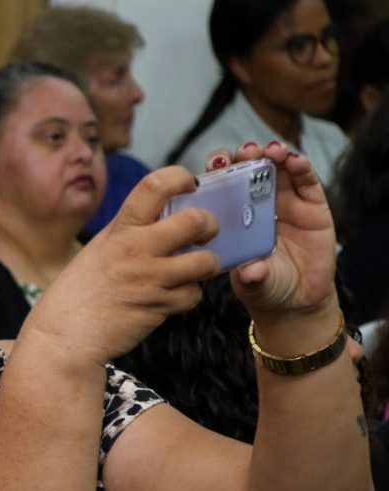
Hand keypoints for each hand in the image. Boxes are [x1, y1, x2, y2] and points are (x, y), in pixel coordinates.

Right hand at [25, 166, 219, 366]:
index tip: (191, 184)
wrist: (65, 332)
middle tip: (205, 232)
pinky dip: (189, 296)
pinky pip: (193, 294)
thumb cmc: (79, 291)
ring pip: (205, 261)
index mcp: (120, 228)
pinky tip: (174, 296)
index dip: (181, 177)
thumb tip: (164, 221)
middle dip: (209, 224)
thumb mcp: (100, 248)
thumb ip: (130, 233)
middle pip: (195, 221)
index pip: (156, 185)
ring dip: (208, 263)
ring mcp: (150, 277)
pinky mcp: (159, 306)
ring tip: (196, 267)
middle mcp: (137, 248)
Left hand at [204, 142, 337, 320]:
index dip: (218, 172)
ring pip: (277, 168)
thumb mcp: (253, 284)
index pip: (222, 186)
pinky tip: (295, 160)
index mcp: (234, 217)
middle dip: (244, 156)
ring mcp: (285, 202)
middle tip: (243, 153)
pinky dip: (302, 167)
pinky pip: (307, 182)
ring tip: (269, 151)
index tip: (214, 165)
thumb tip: (249, 272)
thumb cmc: (264, 287)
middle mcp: (257, 204)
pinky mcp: (313, 206)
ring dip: (272, 154)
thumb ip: (251, 276)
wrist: (297, 301)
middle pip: (248, 169)